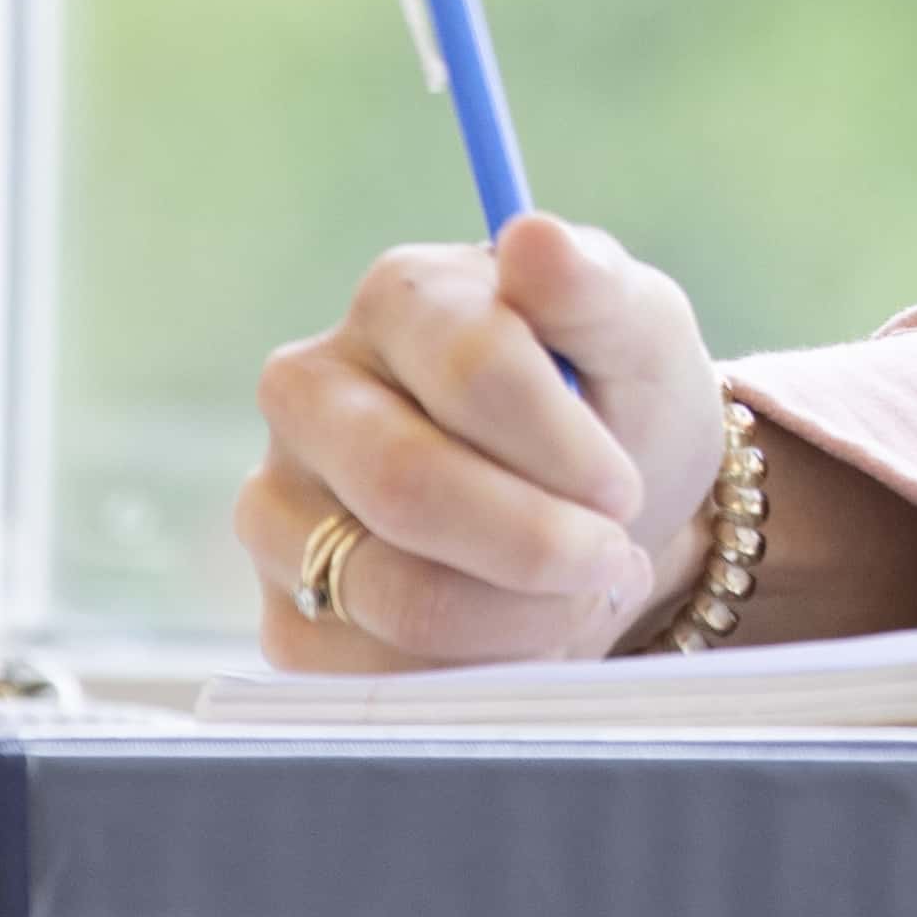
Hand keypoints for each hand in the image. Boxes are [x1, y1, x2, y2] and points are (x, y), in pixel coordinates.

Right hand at [231, 214, 916, 668]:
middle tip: (612, 560)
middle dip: (539, 545)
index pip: (472, 368)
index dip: (564, 446)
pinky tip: (523, 632)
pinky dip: (478, 673)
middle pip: (411, 488)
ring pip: (393, 594)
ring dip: (522, 618)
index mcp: (399, 298)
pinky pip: (373, 677)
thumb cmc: (613, 399)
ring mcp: (279, 506)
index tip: (624, 485)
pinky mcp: (288, 615)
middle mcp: (310, 393)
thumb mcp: (637, 332)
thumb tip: (536, 239)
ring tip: (580, 593)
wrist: (599, 509)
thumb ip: (594, 290)